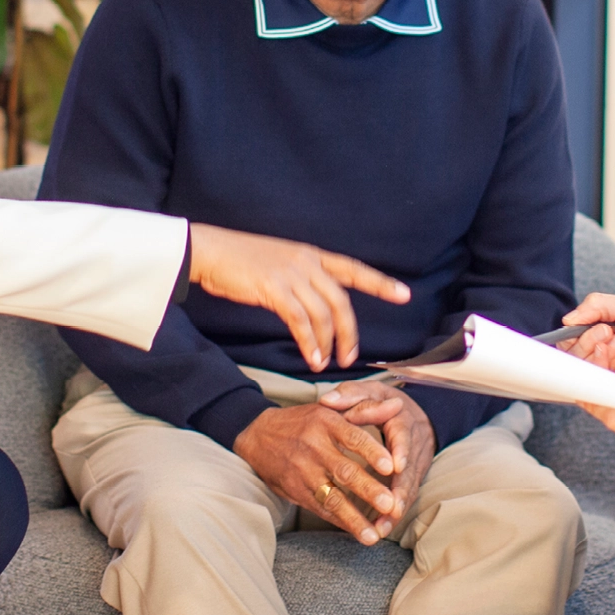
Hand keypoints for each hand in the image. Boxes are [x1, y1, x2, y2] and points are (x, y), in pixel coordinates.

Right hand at [187, 224, 409, 371]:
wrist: (210, 251)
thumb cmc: (241, 260)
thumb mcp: (280, 262)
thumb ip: (301, 279)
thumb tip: (315, 304)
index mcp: (311, 254)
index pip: (353, 269)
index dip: (380, 283)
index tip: (404, 294)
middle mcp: (307, 262)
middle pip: (341, 300)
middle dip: (349, 332)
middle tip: (350, 356)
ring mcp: (291, 274)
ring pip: (322, 314)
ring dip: (328, 342)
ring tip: (326, 363)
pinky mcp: (274, 288)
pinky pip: (300, 321)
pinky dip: (308, 342)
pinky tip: (311, 357)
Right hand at [233, 401, 405, 544]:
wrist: (258, 435)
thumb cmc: (304, 422)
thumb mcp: (332, 408)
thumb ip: (367, 409)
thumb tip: (398, 404)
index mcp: (326, 421)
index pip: (353, 437)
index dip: (373, 453)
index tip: (392, 467)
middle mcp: (314, 446)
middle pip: (345, 471)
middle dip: (368, 490)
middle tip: (390, 505)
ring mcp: (303, 471)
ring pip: (332, 497)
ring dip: (354, 517)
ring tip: (374, 535)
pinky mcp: (295, 490)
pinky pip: (320, 509)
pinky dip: (340, 521)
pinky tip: (357, 532)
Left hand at [318, 382, 435, 521]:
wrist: (408, 410)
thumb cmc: (380, 401)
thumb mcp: (368, 391)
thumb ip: (349, 395)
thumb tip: (328, 401)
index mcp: (401, 419)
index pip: (403, 435)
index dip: (401, 451)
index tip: (395, 466)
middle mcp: (413, 443)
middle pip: (410, 469)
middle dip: (401, 490)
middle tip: (391, 508)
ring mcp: (415, 463)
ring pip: (408, 488)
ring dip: (397, 509)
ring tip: (381, 528)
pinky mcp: (411, 477)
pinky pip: (404, 497)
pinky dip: (393, 514)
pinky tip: (381, 529)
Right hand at [560, 293, 614, 389]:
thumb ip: (597, 306)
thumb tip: (568, 319)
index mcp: (608, 335)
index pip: (576, 339)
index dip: (578, 334)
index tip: (595, 326)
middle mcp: (609, 357)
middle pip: (576, 357)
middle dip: (587, 343)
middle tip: (607, 332)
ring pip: (585, 373)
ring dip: (597, 355)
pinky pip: (600, 391)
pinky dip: (603, 375)